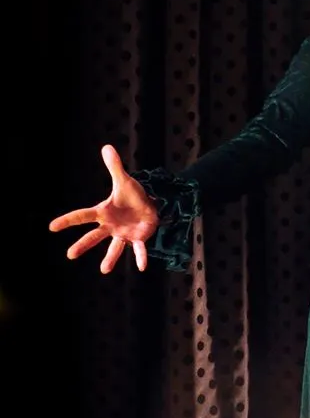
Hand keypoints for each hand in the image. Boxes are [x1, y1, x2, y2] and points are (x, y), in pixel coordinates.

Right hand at [48, 144, 158, 273]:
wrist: (150, 205)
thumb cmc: (133, 196)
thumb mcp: (124, 180)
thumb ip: (115, 167)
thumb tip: (106, 147)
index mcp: (104, 212)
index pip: (82, 215)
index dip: (68, 220)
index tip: (52, 227)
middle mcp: (110, 226)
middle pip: (94, 236)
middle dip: (83, 244)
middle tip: (70, 255)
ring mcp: (123, 234)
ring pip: (114, 247)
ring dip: (110, 258)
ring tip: (104, 270)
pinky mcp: (138, 238)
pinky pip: (139, 249)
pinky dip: (140, 257)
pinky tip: (142, 267)